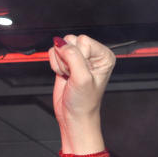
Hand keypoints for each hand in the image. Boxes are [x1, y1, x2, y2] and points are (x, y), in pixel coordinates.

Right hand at [48, 34, 114, 156]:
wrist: (74, 116)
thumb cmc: (84, 102)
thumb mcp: (82, 78)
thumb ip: (73, 57)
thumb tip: (61, 43)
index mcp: (104, 56)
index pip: (83, 40)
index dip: (78, 57)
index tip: (81, 72)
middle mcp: (93, 54)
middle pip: (70, 41)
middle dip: (68, 59)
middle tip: (74, 75)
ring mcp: (79, 57)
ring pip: (60, 46)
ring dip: (61, 63)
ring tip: (70, 76)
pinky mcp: (66, 61)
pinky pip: (53, 52)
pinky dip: (55, 64)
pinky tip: (64, 75)